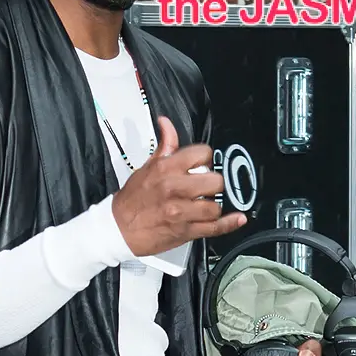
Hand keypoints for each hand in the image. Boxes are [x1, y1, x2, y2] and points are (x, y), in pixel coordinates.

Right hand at [111, 116, 247, 257]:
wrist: (117, 228)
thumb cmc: (132, 200)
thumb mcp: (146, 168)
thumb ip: (165, 147)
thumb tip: (167, 124)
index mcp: (166, 169)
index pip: (202, 154)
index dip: (206, 160)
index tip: (202, 166)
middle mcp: (175, 188)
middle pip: (215, 181)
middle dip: (214, 184)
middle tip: (207, 188)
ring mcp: (181, 212)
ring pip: (215, 205)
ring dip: (214, 205)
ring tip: (206, 205)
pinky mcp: (185, 231)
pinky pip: (214, 227)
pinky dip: (229, 223)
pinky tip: (237, 218)